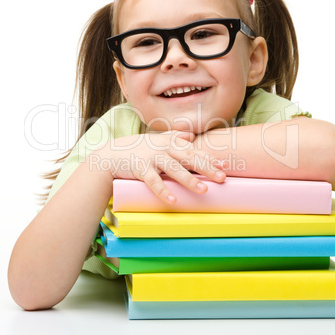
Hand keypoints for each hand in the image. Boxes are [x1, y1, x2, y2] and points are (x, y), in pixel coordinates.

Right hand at [97, 131, 225, 203]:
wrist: (110, 155)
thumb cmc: (136, 148)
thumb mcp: (155, 140)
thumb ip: (173, 136)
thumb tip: (190, 135)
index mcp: (168, 142)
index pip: (192, 151)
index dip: (208, 158)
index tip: (224, 166)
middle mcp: (162, 148)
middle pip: (188, 158)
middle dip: (206, 168)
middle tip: (221, 178)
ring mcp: (151, 158)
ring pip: (173, 169)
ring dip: (189, 180)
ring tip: (203, 190)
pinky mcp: (140, 169)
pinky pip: (154, 182)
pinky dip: (163, 191)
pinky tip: (174, 200)